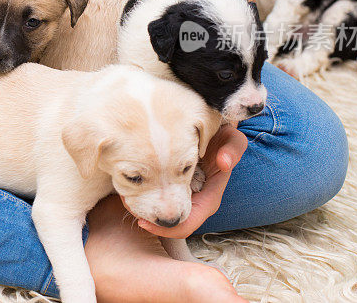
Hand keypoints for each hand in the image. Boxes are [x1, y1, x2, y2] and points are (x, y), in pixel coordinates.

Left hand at [137, 124, 247, 238]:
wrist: (216, 128)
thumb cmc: (223, 135)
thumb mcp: (232, 139)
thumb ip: (233, 150)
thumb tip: (224, 162)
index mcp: (209, 196)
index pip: (188, 223)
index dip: (166, 228)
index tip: (143, 222)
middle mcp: (195, 199)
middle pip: (170, 222)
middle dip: (148, 218)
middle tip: (126, 204)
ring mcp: (184, 193)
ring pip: (162, 210)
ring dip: (143, 208)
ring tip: (123, 195)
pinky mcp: (174, 184)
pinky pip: (158, 196)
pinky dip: (144, 194)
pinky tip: (130, 184)